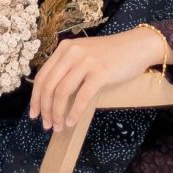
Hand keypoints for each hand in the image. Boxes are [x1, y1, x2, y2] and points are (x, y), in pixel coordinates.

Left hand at [28, 24, 172, 133]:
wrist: (137, 46)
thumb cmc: (111, 55)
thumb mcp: (84, 54)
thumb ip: (68, 67)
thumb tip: (51, 96)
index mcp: (64, 49)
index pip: (42, 76)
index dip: (35, 98)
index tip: (34, 114)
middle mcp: (72, 52)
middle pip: (49, 86)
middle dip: (45, 109)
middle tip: (47, 125)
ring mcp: (86, 62)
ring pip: (62, 92)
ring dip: (57, 114)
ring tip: (59, 127)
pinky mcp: (100, 73)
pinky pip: (81, 97)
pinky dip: (74, 112)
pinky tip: (71, 122)